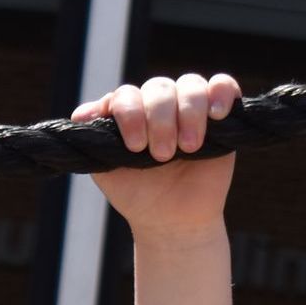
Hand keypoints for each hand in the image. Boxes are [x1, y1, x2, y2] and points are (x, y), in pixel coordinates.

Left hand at [73, 74, 240, 240]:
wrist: (171, 219)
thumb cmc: (136, 194)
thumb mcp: (107, 171)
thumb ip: (95, 143)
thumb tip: (81, 114)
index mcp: (127, 113)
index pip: (125, 95)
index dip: (129, 115)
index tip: (133, 146)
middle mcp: (156, 104)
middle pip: (158, 88)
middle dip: (159, 120)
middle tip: (162, 155)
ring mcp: (188, 105)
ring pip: (190, 85)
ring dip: (189, 113)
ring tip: (188, 148)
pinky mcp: (220, 113)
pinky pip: (224, 85)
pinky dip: (221, 93)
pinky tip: (216, 114)